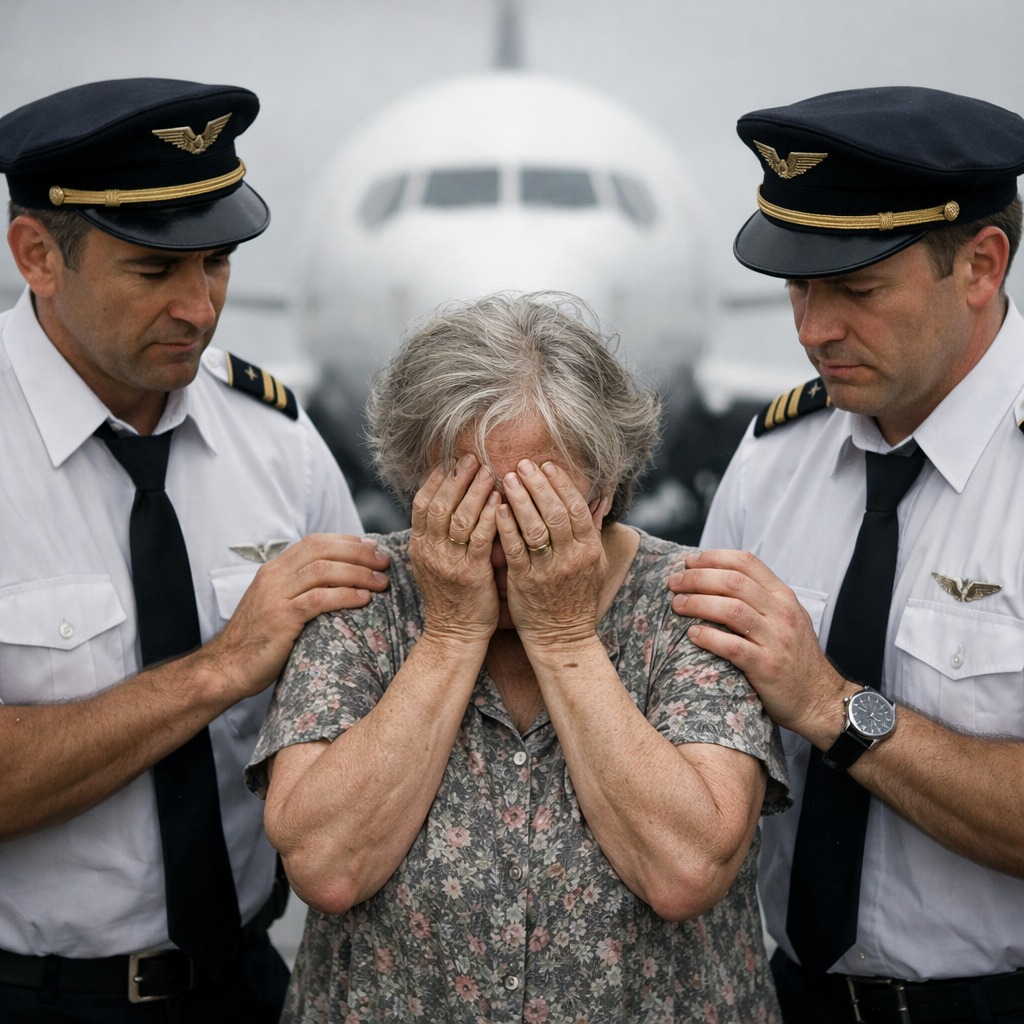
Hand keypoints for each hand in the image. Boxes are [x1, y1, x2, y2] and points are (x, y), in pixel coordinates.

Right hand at [204, 533, 389, 700]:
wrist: (226, 668)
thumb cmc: (260, 640)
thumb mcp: (279, 604)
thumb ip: (302, 589)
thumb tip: (342, 580)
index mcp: (275, 569)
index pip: (316, 542)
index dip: (348, 542)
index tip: (373, 548)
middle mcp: (274, 576)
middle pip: (323, 551)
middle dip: (359, 553)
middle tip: (384, 563)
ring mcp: (275, 596)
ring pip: (323, 570)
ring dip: (358, 573)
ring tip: (382, 582)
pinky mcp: (280, 618)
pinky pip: (318, 600)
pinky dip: (344, 596)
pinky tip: (364, 599)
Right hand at [408, 455, 500, 645]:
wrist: (454, 634)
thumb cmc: (451, 596)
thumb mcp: (434, 562)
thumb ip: (437, 534)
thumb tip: (448, 500)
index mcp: (419, 546)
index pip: (421, 503)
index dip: (436, 479)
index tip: (451, 459)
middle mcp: (430, 552)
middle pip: (439, 504)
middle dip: (456, 478)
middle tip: (472, 457)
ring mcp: (449, 563)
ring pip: (459, 518)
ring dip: (475, 491)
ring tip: (489, 471)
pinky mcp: (471, 574)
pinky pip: (480, 539)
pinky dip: (490, 516)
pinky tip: (501, 501)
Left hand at [497, 459, 608, 647]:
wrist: (562, 636)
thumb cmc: (576, 596)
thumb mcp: (595, 563)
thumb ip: (594, 529)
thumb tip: (602, 498)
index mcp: (589, 549)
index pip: (576, 508)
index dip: (561, 484)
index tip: (546, 465)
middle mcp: (571, 557)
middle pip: (556, 512)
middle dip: (538, 485)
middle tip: (522, 464)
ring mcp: (548, 570)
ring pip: (535, 527)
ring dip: (520, 499)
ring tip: (506, 479)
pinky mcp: (526, 582)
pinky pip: (515, 549)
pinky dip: (506, 526)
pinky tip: (497, 508)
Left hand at [668, 548, 846, 739]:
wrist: (819, 699)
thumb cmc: (793, 656)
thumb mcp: (786, 618)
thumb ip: (759, 598)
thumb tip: (714, 577)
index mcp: (783, 596)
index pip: (746, 562)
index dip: (713, 557)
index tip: (688, 562)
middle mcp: (782, 613)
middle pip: (734, 582)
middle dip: (698, 578)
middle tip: (674, 583)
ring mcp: (776, 640)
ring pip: (731, 610)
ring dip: (698, 603)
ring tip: (677, 605)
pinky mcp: (767, 666)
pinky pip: (733, 646)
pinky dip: (709, 637)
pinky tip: (692, 634)